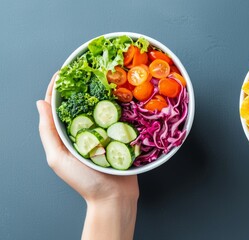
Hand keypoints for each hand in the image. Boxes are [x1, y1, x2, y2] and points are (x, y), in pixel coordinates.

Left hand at [37, 73, 138, 239]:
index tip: (63, 71)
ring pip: (101, 107)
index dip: (58, 88)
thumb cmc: (85, 182)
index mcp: (67, 135)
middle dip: (82, 86)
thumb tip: (40, 104)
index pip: (58, 107)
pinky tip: (123, 94)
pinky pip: (119, 117)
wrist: (114, 198)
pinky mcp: (120, 136)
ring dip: (102, 92)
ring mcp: (103, 133)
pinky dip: (120, 104)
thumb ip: (48, 132)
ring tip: (105, 75)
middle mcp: (85, 131)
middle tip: (87, 68)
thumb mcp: (58, 158)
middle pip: (80, 103)